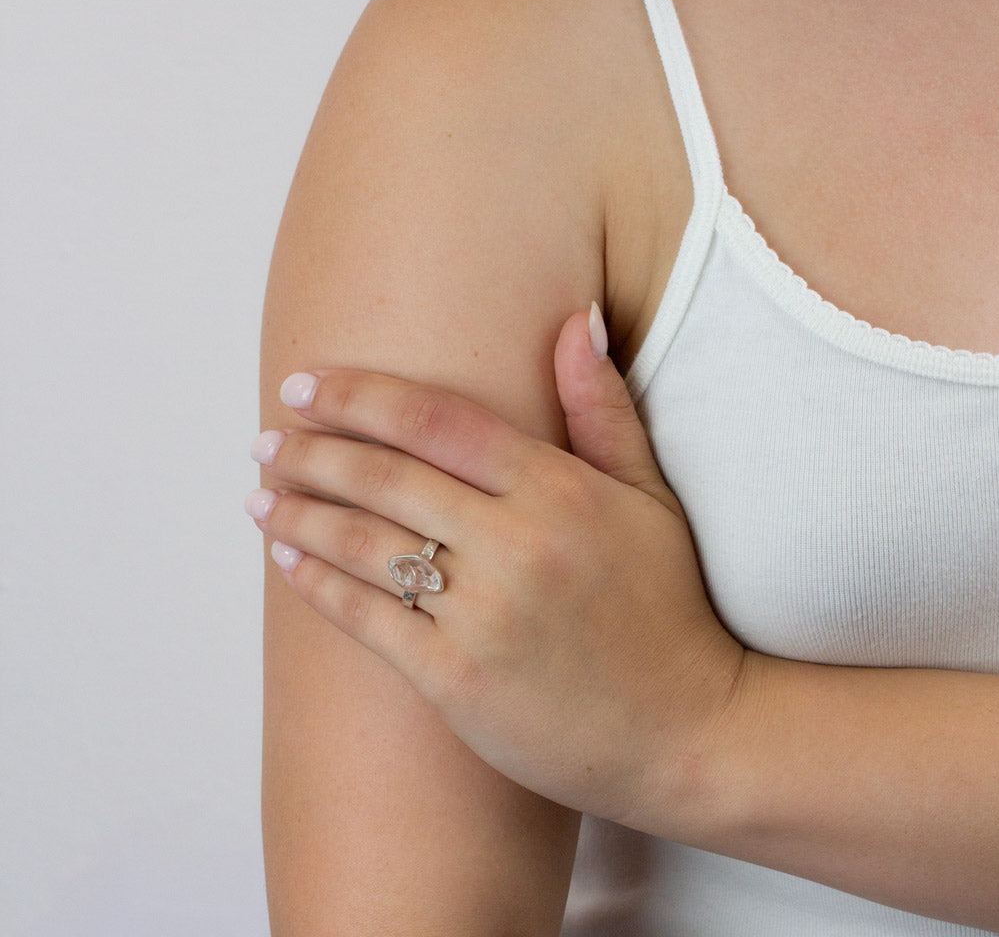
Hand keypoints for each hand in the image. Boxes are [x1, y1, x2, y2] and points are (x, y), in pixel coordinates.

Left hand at [246, 307, 744, 829]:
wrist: (688, 729)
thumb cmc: (666, 607)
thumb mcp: (649, 498)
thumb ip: (603, 408)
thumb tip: (577, 318)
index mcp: (559, 490)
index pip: (436, 421)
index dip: (360, 396)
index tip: (305, 385)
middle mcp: (517, 544)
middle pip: (386, 478)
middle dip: (312, 451)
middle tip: (266, 438)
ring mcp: (484, 615)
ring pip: (365, 545)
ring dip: (299, 513)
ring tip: (259, 493)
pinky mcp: (457, 680)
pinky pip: (368, 619)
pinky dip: (317, 583)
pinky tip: (285, 558)